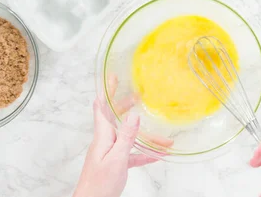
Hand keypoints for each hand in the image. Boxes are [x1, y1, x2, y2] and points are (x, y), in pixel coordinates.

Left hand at [73, 76, 157, 196]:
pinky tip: (158, 155)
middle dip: (125, 105)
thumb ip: (126, 136)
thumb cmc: (99, 184)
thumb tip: (134, 114)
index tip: (113, 77)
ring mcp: (110, 153)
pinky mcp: (115, 165)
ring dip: (144, 135)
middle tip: (137, 94)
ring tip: (160, 132)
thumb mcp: (116, 158)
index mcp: (102, 136)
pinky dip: (144, 154)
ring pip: (129, 138)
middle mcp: (105, 141)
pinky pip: (132, 155)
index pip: (101, 107)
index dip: (107, 91)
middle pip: (115, 118)